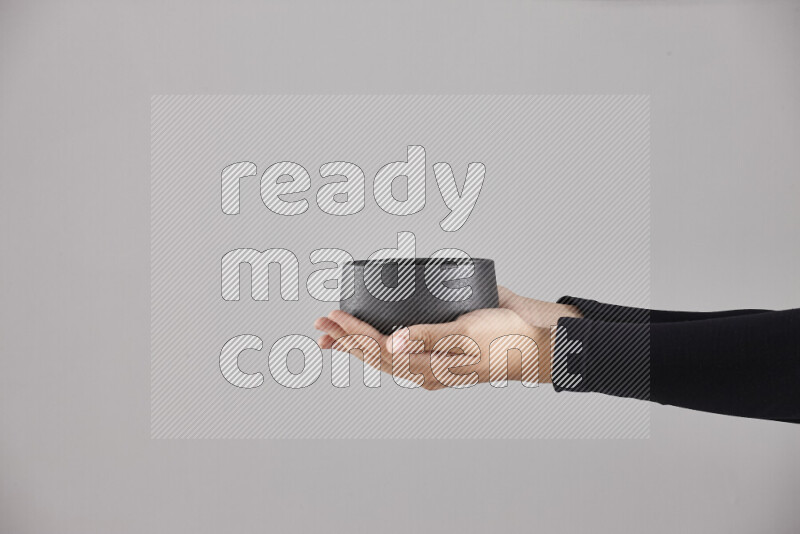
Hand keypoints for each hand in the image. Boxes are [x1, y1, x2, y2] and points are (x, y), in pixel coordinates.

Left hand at [314, 286, 574, 389]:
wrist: (536, 339)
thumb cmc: (505, 338)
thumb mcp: (466, 335)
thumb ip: (429, 337)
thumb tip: (392, 344)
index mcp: (430, 367)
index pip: (381, 351)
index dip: (354, 335)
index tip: (334, 317)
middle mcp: (427, 366)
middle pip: (377, 354)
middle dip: (348, 338)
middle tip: (322, 321)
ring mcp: (433, 359)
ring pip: (387, 354)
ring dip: (359, 342)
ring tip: (335, 330)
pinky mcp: (441, 345)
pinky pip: (404, 346)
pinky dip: (383, 339)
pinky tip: (375, 332)